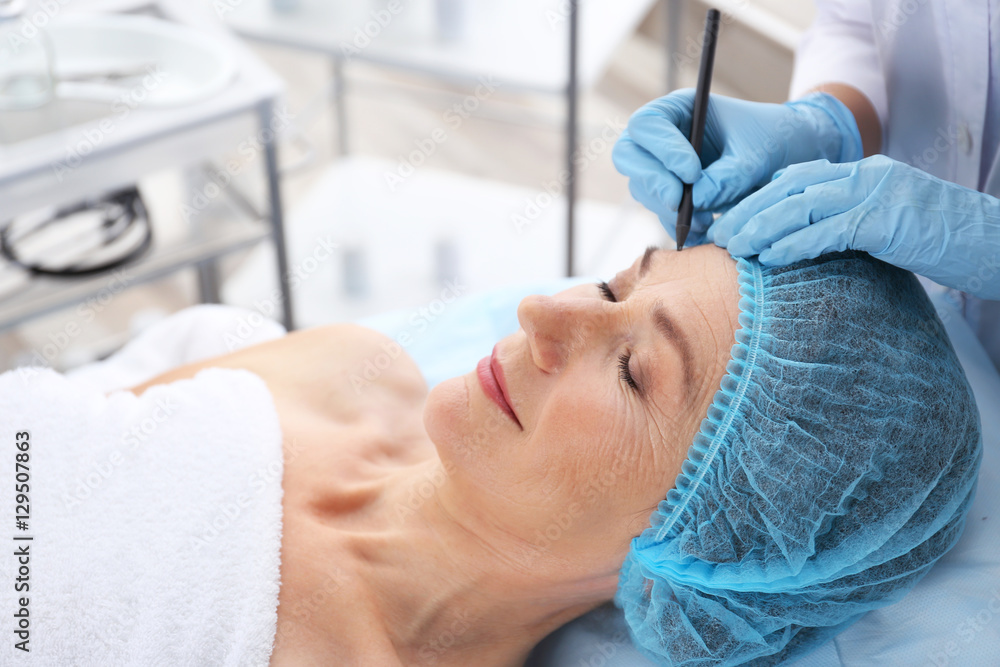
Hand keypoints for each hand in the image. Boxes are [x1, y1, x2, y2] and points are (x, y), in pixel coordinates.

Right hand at [613, 90, 862, 244]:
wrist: (790, 155)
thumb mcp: (757, 153)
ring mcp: (663, 167)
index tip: (692, 173)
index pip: (648, 125)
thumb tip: (695, 200)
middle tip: (679, 203)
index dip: (663, 150)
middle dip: (653, 182)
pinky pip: (660, 212)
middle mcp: (664, 136)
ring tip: (705, 220)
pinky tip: (703, 229)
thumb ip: (727, 175)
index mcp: (680, 109)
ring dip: (668, 209)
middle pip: (629, 156)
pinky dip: (677, 225)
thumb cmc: (774, 139)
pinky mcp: (672, 195)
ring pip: (643, 189)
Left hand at [709, 155, 999, 299]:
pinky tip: (770, 258)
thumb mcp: (887, 223)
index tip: (730, 218)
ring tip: (734, 247)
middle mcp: (864, 176)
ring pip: (801, 204)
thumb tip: (803, 243)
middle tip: (718, 234)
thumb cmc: (941, 239)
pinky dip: (794, 243)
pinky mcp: (884, 221)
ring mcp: (875, 194)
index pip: (797, 178)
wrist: (993, 241)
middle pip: (790, 186)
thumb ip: (847, 223)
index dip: (758, 198)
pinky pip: (828, 230)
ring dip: (761, 227)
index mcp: (862, 173)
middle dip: (749, 210)